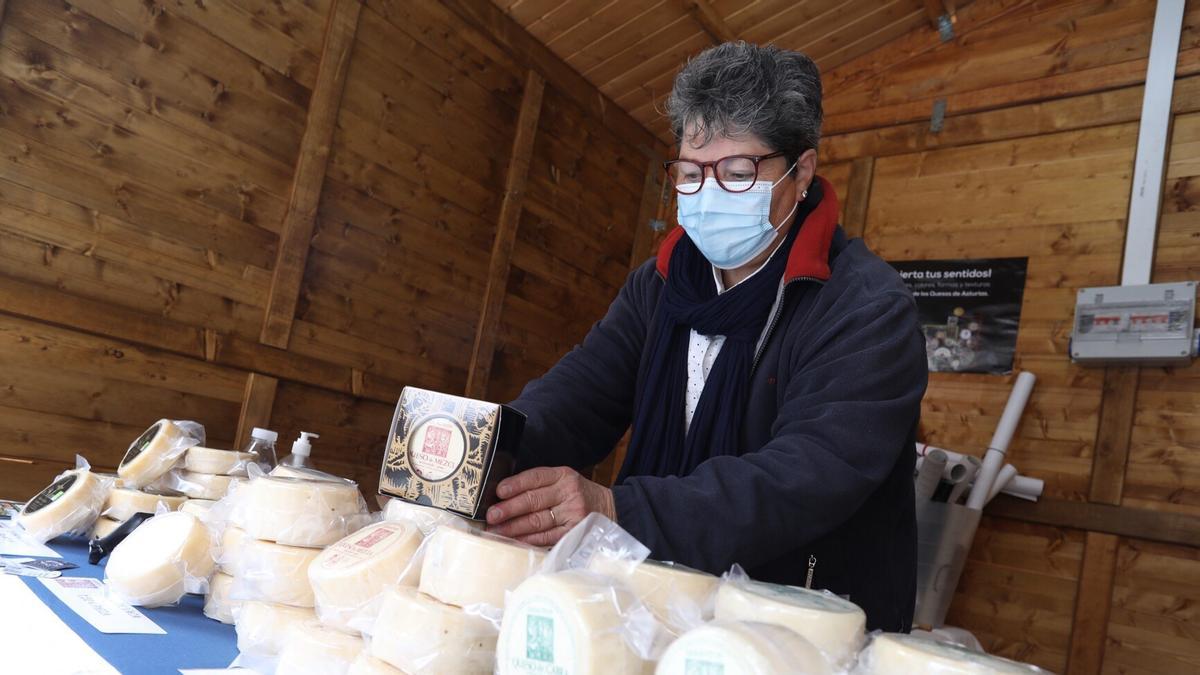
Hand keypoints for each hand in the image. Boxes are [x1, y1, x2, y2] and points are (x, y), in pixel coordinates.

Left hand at [485, 466, 614, 545]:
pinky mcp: (574, 532)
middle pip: (534, 500)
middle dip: (509, 509)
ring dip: (514, 527)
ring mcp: (573, 514)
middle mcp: (569, 493)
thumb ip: (540, 485)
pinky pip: (546, 536)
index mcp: (563, 476)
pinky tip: (514, 540)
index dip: (516, 484)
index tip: (499, 491)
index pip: (535, 478)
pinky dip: (528, 539)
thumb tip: (503, 496)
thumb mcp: (563, 481)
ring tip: (496, 530)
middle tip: (491, 515)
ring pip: (537, 521)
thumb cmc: (576, 494)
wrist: (610, 508)